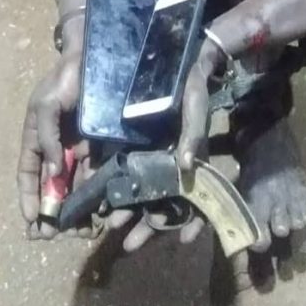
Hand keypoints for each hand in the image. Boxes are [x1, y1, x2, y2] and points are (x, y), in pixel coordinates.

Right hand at [17, 49, 89, 238]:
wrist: (94, 59)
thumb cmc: (63, 80)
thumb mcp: (45, 105)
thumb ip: (46, 137)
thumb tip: (53, 172)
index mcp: (37, 140)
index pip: (28, 174)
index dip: (28, 197)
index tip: (32, 220)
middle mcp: (57, 149)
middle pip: (53, 187)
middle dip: (54, 213)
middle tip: (57, 235)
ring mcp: (80, 150)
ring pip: (76, 187)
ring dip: (77, 211)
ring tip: (83, 231)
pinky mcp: (102, 148)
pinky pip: (98, 175)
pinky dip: (98, 195)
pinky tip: (103, 211)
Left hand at [105, 59, 211, 251]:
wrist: (179, 62)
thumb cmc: (192, 86)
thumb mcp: (196, 107)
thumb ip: (194, 136)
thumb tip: (188, 167)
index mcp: (193, 159)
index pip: (199, 198)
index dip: (194, 221)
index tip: (184, 240)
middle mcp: (176, 164)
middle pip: (167, 203)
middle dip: (150, 226)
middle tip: (129, 243)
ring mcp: (158, 157)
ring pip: (147, 194)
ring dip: (133, 213)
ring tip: (112, 227)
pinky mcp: (141, 148)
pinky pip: (131, 174)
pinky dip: (121, 190)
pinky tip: (106, 201)